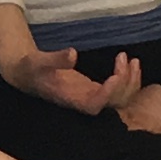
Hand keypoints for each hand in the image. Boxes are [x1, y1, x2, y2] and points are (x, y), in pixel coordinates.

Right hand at [0, 42, 135, 115]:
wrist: (28, 74)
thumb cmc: (31, 68)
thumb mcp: (39, 61)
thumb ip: (56, 59)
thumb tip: (73, 54)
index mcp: (70, 100)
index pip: (95, 105)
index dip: (108, 94)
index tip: (115, 75)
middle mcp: (83, 103)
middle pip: (112, 103)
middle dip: (124, 83)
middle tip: (124, 58)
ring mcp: (91, 98)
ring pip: (119, 98)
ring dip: (130, 82)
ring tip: (132, 60)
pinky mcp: (95, 91)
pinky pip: (117, 90)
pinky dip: (127, 78)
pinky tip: (130, 61)